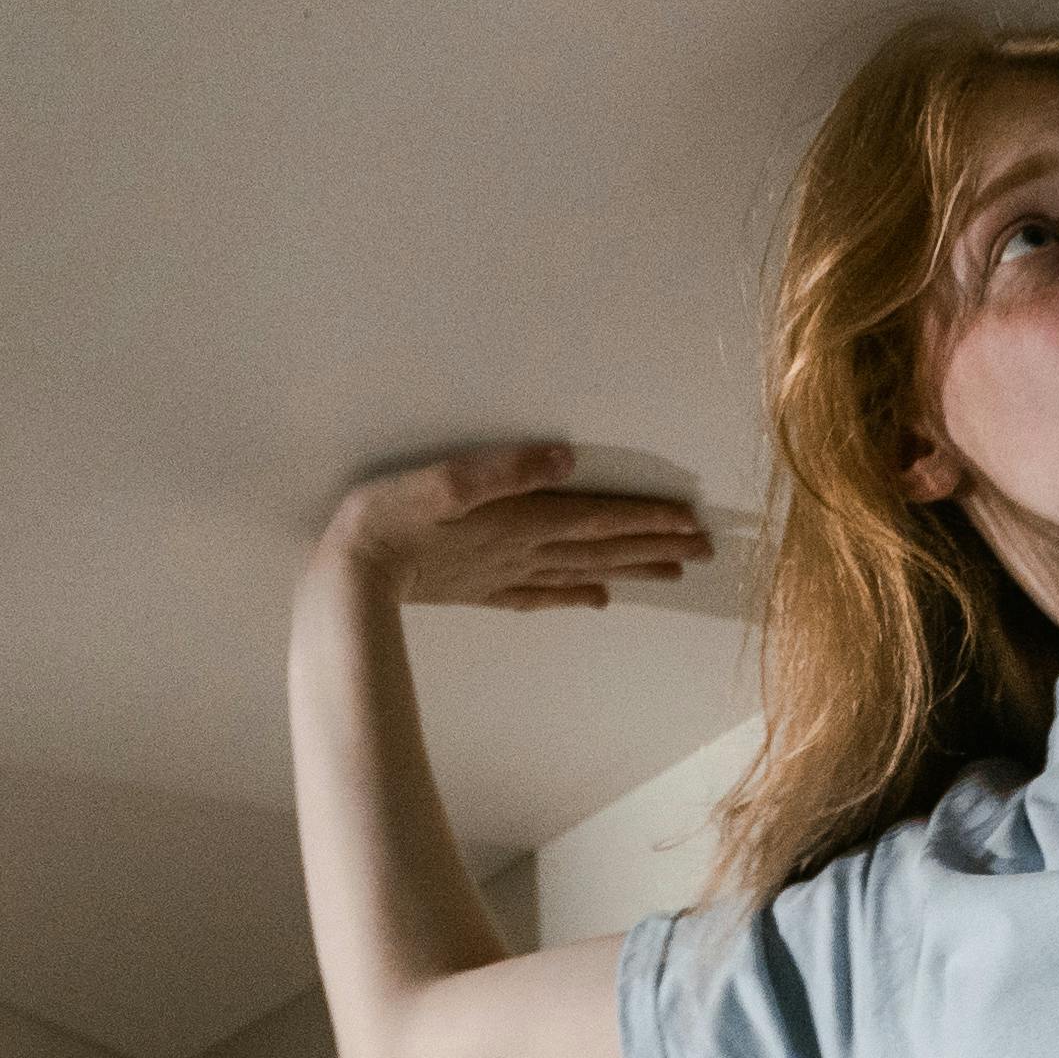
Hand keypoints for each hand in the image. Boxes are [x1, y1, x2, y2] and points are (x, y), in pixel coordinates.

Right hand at [318, 442, 709, 612]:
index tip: (694, 524)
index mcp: (521, 520)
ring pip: (585, 571)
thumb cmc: (391, 516)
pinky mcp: (485, 590)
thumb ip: (506, 469)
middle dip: (656, 546)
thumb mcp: (445, 479)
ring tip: (672, 571)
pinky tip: (599, 598)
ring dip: (631, 569)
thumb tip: (564, 459)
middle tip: (705, 550)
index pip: (600, 518)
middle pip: (604, 547)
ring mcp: (507, 575)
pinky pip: (546, 595)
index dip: (649, 520)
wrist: (353, 576)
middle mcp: (525, 552)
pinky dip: (579, 594)